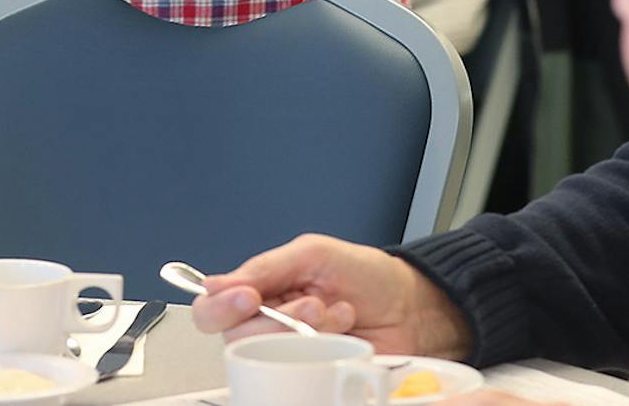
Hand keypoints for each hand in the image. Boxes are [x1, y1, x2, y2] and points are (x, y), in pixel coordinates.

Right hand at [191, 235, 471, 359]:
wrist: (413, 307)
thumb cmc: (368, 276)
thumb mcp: (315, 253)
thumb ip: (266, 267)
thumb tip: (216, 283)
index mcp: (263, 288)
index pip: (215, 306)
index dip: (220, 306)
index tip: (247, 296)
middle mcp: (270, 323)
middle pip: (237, 336)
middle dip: (275, 320)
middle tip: (310, 304)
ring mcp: (290, 352)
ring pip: (268, 357)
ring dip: (305, 332)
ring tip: (337, 312)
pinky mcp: (311, 374)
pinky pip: (297, 375)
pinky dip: (322, 353)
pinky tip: (343, 332)